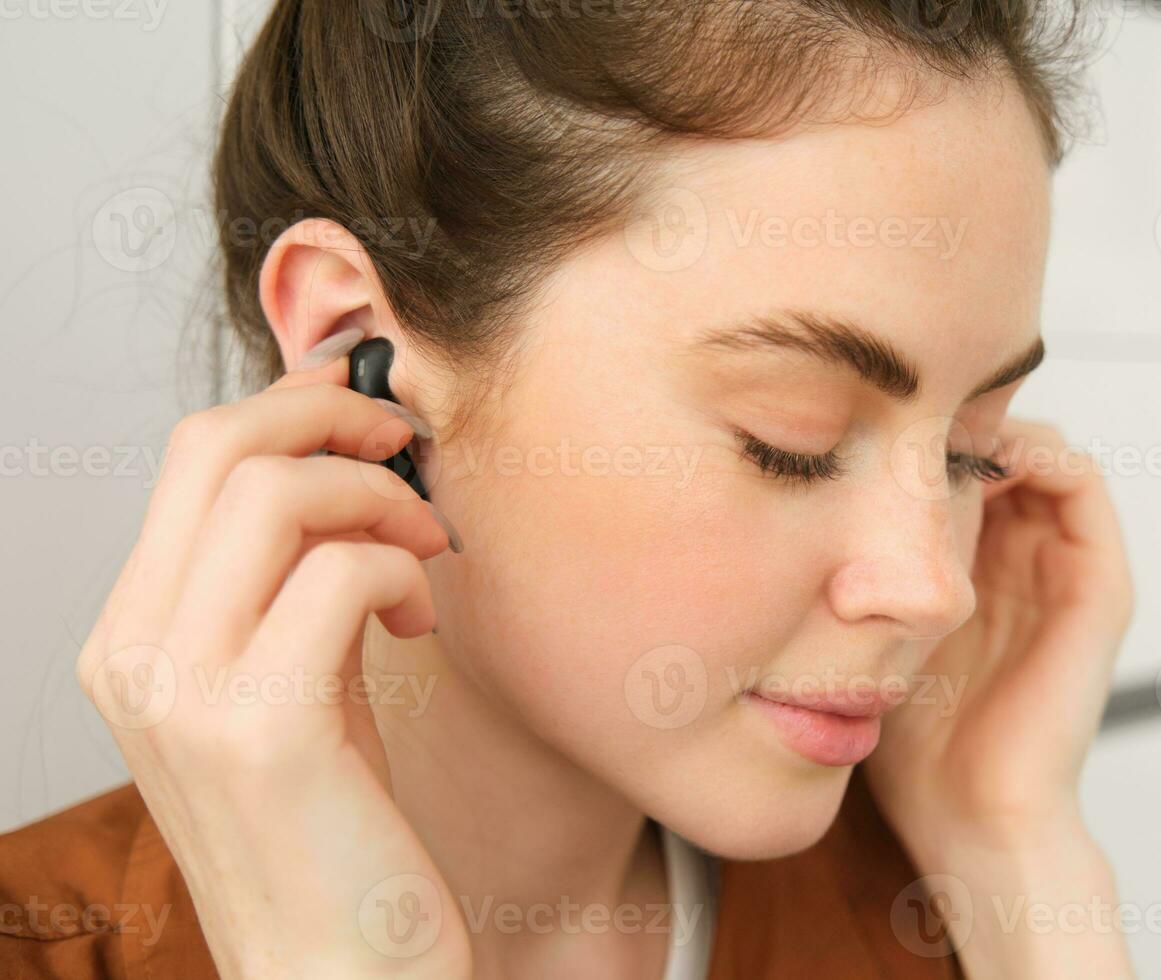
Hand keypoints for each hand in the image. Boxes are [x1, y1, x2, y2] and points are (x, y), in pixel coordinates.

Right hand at [75, 332, 470, 978]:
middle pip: (218, 447)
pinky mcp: (263, 732)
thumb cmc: (331, 826)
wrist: (336, 971)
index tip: (369, 414)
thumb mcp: (288, 681)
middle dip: (332, 414)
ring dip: (378, 495)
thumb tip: (344, 460)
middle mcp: (135, 657)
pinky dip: (402, 569)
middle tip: (405, 447)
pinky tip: (422, 622)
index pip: (192, 456)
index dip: (293, 405)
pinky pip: (342, 575)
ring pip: (275, 493)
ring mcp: (187, 695)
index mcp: (132, 638)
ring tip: (424, 548)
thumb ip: (289, 580)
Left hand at [866, 418, 1134, 858]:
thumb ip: (860, 565)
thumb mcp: (868, 627)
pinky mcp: (1099, 584)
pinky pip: (1081, 482)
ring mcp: (1064, 568)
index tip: (870, 420)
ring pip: (1039, 450)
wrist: (968, 812)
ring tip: (938, 425)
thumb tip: (809, 489)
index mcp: (976, 569)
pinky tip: (978, 455)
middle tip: (903, 408)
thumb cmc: (911, 738)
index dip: (921, 430)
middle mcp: (1023, 559)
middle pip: (999, 448)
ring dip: (992, 425)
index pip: (958, 465)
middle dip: (953, 418)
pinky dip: (1036, 449)